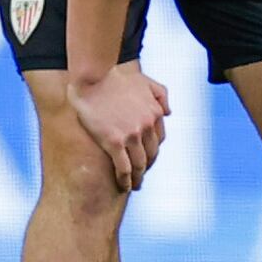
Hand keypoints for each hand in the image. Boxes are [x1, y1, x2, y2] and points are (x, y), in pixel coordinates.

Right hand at [74, 60, 171, 189]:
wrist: (93, 76)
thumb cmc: (114, 77)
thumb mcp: (144, 81)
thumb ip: (160, 94)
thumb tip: (169, 113)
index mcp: (154, 112)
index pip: (159, 139)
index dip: (153, 151)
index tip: (147, 158)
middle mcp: (146, 125)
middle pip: (151, 154)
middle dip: (147, 166)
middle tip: (141, 176)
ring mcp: (131, 135)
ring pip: (139, 164)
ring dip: (138, 178)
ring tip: (133, 185)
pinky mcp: (114, 142)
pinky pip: (123, 167)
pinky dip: (125, 180)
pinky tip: (123, 186)